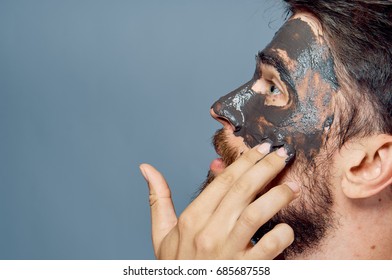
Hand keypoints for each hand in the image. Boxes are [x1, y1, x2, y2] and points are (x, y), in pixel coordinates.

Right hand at [139, 143, 299, 258]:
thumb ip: (158, 198)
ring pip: (255, 214)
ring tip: (293, 185)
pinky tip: (288, 227)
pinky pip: (267, 248)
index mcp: (191, 219)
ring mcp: (226, 252)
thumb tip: (146, 168)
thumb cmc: (177, 265)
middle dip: (265, 168)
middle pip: (241, 191)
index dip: (244, 162)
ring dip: (277, 196)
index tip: (261, 148)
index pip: (223, 182)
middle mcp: (208, 232)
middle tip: (282, 154)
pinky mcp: (243, 271)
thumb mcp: (162, 233)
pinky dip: (281, 236)